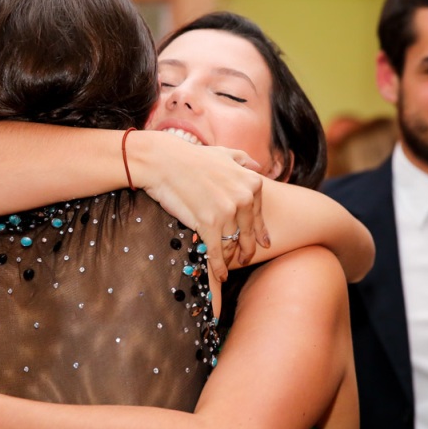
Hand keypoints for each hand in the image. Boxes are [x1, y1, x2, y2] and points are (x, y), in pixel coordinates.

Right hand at [134, 133, 269, 280]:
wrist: (165, 162)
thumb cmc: (191, 157)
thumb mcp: (224, 153)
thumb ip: (244, 160)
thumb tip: (257, 167)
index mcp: (251, 183)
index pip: (258, 215)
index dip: (259, 232)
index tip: (262, 243)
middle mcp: (244, 198)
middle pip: (247, 233)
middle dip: (246, 249)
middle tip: (245, 259)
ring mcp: (227, 212)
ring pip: (232, 244)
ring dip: (230, 259)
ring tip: (228, 267)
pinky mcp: (209, 224)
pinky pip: (218, 251)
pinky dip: (219, 267)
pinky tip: (221, 276)